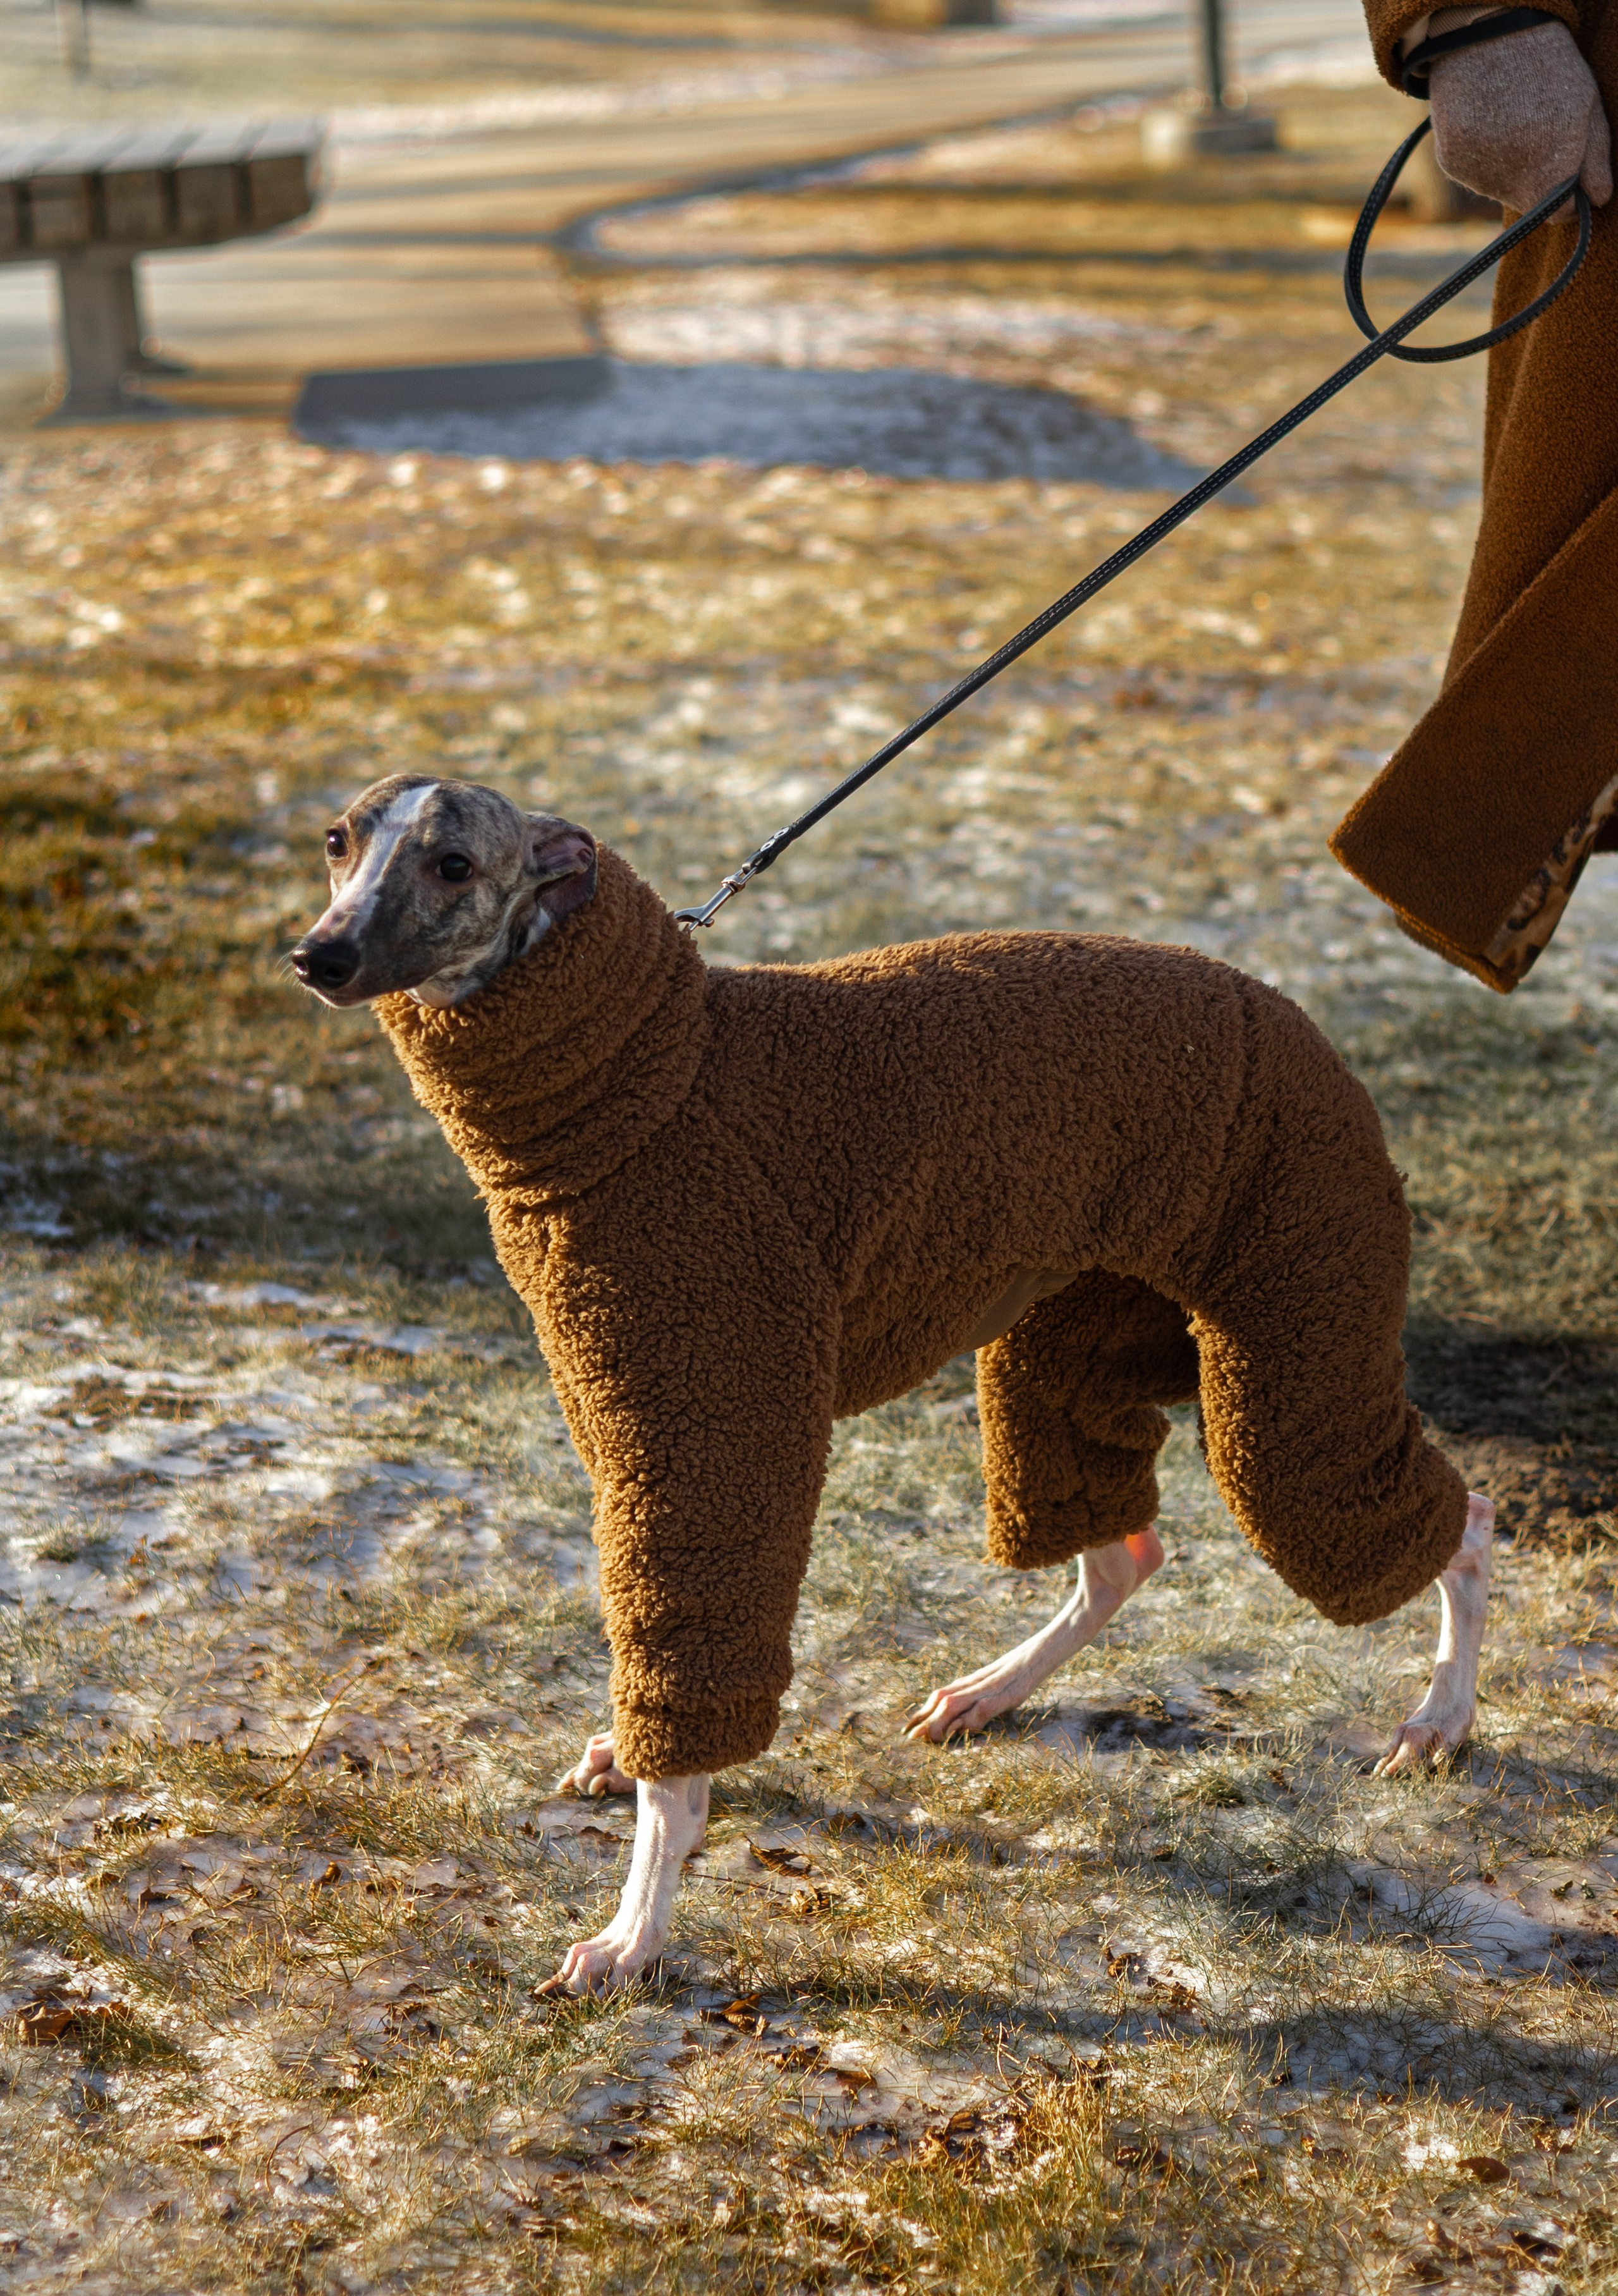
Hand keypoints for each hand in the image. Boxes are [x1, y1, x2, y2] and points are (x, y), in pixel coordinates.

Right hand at [1428, 19, 1611, 215]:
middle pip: (1529, 204)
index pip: (1560, 216)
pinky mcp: (1452, 164)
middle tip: (1539, 132)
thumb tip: (1599, 200)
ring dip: (1509, 167)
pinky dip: (1483, 157)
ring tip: (1511, 119)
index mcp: (1549, 173)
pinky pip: (1474, 173)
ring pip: (1500, 189)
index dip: (1567, 197)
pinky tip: (1488, 121)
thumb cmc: (1549, 68)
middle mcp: (1511, 184)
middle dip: (1537, 179)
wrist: (1488, 35)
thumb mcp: (1587, 107)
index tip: (1568, 171)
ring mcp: (1477, 175)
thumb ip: (1596, 160)